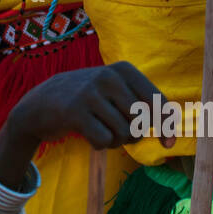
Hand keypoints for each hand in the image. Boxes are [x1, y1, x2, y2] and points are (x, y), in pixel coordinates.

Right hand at [4, 62, 175, 151]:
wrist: (41, 104)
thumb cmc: (88, 101)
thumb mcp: (116, 93)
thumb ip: (144, 109)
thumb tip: (171, 140)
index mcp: (124, 69)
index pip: (158, 101)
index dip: (167, 125)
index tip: (168, 143)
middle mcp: (108, 76)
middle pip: (141, 122)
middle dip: (133, 133)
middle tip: (117, 129)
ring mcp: (90, 92)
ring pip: (124, 133)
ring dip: (115, 140)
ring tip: (100, 129)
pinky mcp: (75, 111)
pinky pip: (105, 141)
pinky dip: (100, 144)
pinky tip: (87, 133)